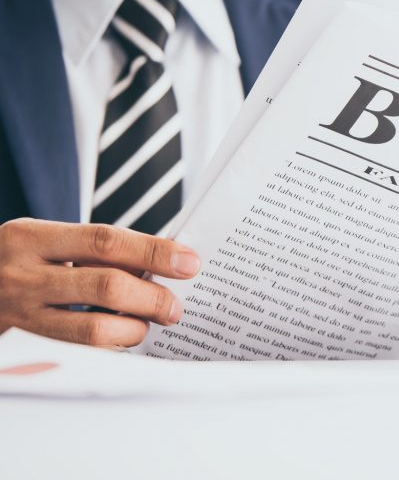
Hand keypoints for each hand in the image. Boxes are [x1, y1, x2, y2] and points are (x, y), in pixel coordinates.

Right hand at [0, 218, 200, 346]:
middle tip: (173, 307)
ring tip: (146, 326)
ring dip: (132, 330)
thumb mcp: (45, 242)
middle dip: (151, 298)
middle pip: (105, 286)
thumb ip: (95, 250)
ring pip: (91, 329)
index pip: (106, 241)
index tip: (188, 263)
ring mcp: (19, 315)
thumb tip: (162, 261)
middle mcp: (22, 275)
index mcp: (32, 237)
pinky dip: (108, 349)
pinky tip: (119, 341)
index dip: (153, 252)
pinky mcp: (22, 348)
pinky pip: (77, 353)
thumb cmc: (17, 264)